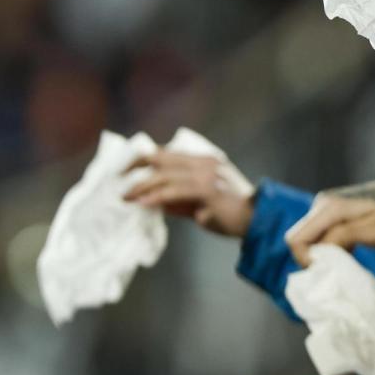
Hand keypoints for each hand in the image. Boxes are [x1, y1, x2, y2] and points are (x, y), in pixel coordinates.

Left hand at [123, 151, 254, 237]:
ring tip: (125, 196)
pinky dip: (157, 196)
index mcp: (203, 161)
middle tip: (117, 181)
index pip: (167, 153)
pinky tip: (144, 203)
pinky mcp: (208, 189)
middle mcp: (204, 163)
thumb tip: (153, 201)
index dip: (143, 158)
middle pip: (162, 158)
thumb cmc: (230, 215)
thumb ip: (178, 201)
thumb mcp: (198, 205)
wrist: (257, 220)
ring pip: (166, 175)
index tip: (124, 169)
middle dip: (136, 168)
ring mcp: (207, 174)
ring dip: (142, 186)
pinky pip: (175, 191)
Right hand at [285, 175, 374, 266]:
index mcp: (329, 207)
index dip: (306, 260)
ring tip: (348, 260)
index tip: (329, 270)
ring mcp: (329, 205)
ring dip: (324, 252)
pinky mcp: (337, 211)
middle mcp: (323, 203)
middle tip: (338, 268)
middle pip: (300, 238)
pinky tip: (350, 251)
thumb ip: (341, 238)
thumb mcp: (373, 232)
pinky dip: (331, 246)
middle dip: (313, 257)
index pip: (296, 239)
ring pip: (312, 237)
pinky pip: (323, 232)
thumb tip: (316, 253)